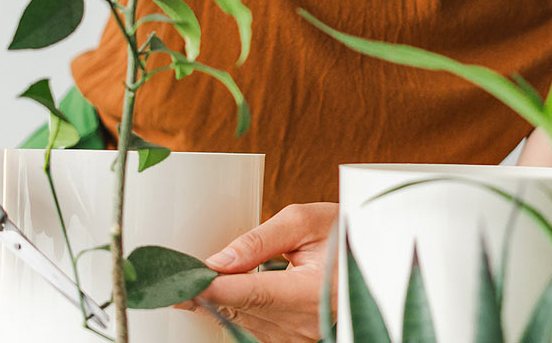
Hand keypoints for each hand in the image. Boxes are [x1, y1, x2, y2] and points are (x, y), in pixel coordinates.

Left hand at [181, 201, 338, 341]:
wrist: (374, 261)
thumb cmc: (344, 235)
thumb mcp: (308, 222)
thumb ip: (262, 239)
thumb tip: (222, 260)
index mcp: (314, 292)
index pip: (252, 293)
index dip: (214, 289)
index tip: (184, 282)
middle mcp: (305, 323)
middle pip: (240, 311)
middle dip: (206, 294)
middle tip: (177, 278)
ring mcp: (298, 337)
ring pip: (241, 323)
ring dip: (218, 302)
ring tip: (197, 282)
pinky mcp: (292, 341)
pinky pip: (251, 329)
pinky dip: (235, 310)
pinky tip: (224, 294)